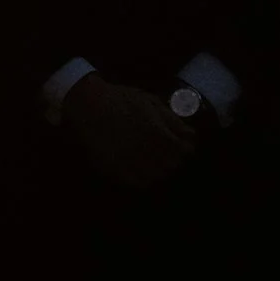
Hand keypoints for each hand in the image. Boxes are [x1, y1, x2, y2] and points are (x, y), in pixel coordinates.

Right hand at [61, 74, 197, 191]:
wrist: (88, 104)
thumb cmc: (121, 99)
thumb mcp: (150, 102)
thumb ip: (172, 120)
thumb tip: (191, 135)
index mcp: (157, 132)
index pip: (183, 151)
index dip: (186, 149)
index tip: (184, 146)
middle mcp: (146, 150)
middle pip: (171, 165)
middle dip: (174, 160)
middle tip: (170, 154)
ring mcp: (130, 161)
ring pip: (155, 176)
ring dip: (160, 170)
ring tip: (157, 162)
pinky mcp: (115, 168)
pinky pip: (136, 182)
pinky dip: (143, 179)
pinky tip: (141, 169)